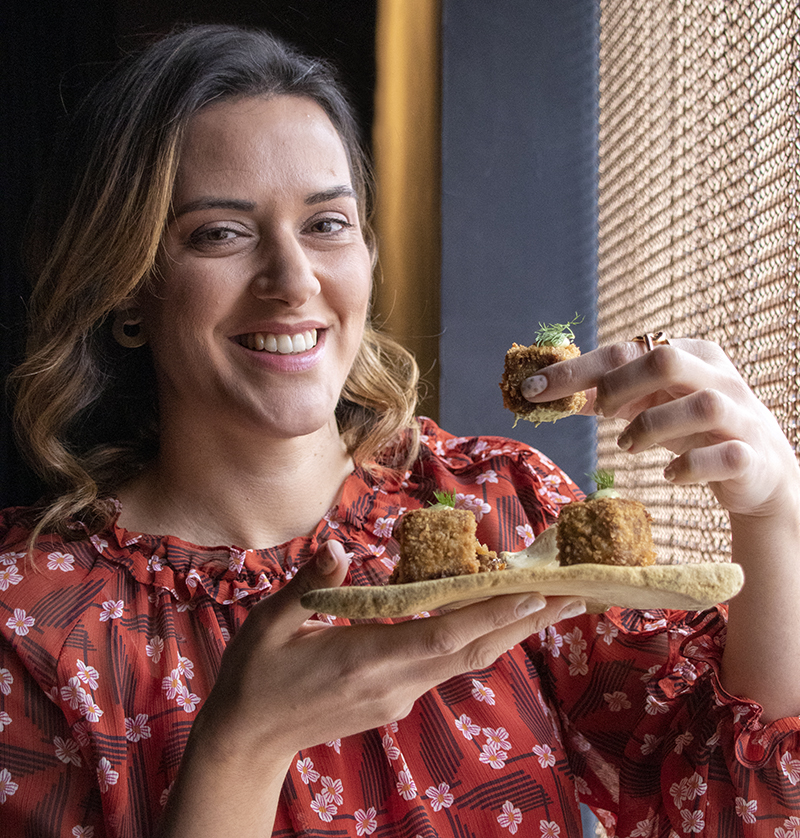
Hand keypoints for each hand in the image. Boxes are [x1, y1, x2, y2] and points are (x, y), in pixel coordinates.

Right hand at [199, 540, 584, 763]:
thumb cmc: (255, 678)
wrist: (248, 741)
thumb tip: (339, 545)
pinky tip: (486, 619)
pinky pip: (443, 665)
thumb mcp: (269, 625)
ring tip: (546, 604)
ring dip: (507, 631)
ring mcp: (397, 697)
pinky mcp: (393, 700)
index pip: (442, 636)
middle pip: (471, 651)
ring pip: (464, 661)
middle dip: (524, 622)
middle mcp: (393, 683)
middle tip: (573, 595)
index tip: (534, 593)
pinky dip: (473, 639)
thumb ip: (308, 585)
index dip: (490, 615)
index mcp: (364, 660)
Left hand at [521, 338, 799, 517]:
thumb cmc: (691, 427)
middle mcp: (717, 376)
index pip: (623, 350)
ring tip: (628, 445)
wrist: (756, 469)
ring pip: (700, 406)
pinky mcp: (750, 455)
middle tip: (602, 414)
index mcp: (689, 353)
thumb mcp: (648, 403)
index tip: (532, 388)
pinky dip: (688, 466)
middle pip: (665, 360)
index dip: (574, 370)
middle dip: (619, 387)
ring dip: (650, 427)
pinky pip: (722, 457)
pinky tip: (669, 474)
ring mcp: (740, 415)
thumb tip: (545, 392)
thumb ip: (604, 395)